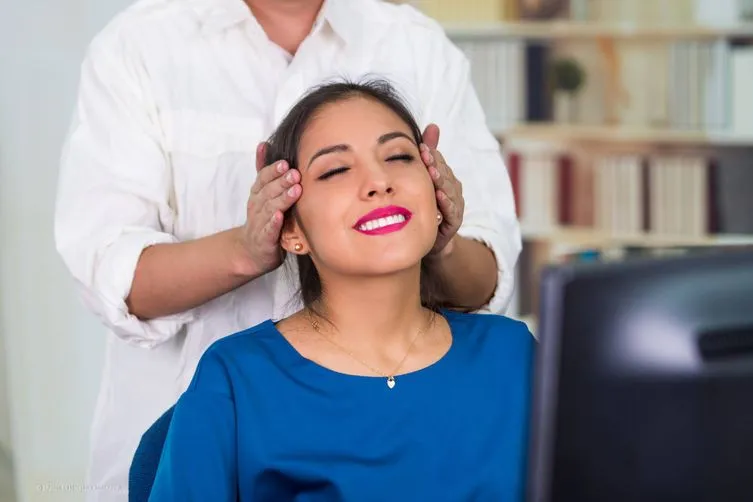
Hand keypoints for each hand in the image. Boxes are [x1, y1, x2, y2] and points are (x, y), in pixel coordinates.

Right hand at [236, 143, 301, 276]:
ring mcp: (259, 223)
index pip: (263, 179)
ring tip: (295, 191)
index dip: (273, 171)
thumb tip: (264, 143)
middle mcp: (256, 206)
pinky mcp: (264, 240)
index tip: (285, 163)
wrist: (251, 251)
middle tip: (295, 174)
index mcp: (257, 194)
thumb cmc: (262, 219)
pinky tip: (280, 216)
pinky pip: (268, 230)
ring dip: (282, 199)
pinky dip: (273, 223)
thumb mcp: (262, 193)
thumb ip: (264, 171)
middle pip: (268, 191)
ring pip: (270, 209)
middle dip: (281, 182)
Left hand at [421, 124, 463, 255]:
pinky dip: (446, 203)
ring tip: (432, 172)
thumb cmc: (426, 207)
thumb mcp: (425, 179)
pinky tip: (439, 196)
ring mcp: (454, 206)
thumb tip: (433, 125)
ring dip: (442, 181)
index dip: (431, 154)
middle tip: (425, 155)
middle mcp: (453, 190)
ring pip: (449, 190)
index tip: (421, 146)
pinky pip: (452, 210)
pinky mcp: (454, 222)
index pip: (439, 162)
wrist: (429, 240)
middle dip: (436, 164)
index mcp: (445, 178)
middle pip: (445, 174)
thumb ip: (430, 154)